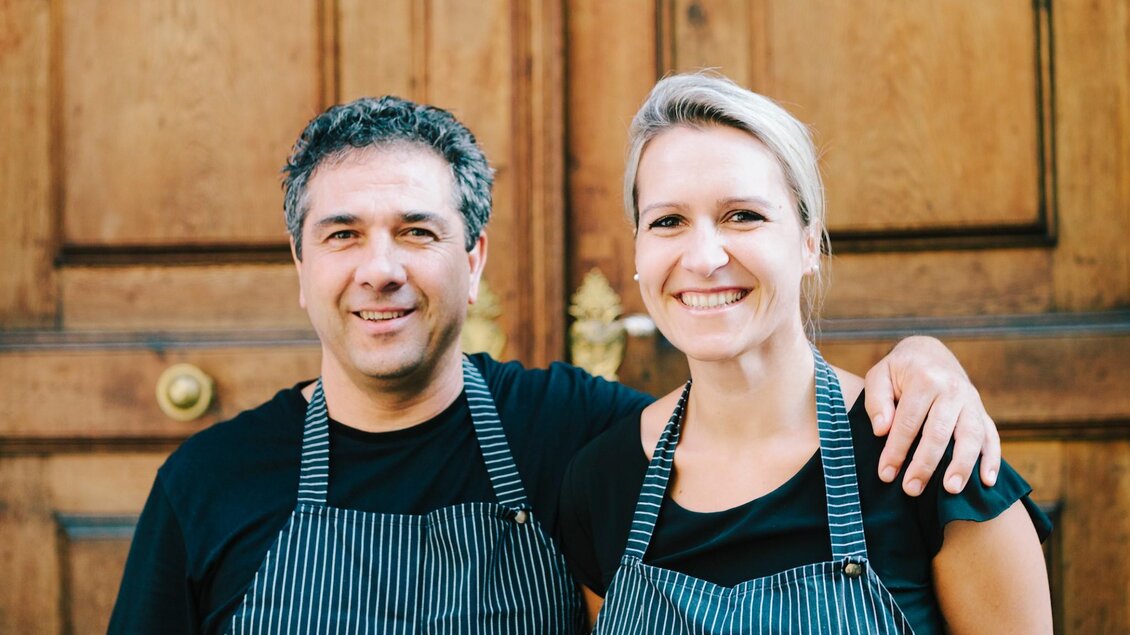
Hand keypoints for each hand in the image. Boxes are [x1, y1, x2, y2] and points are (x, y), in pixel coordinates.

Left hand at [863, 336, 1000, 495]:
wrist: (929, 352)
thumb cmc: (899, 370)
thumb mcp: (879, 375)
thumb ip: (877, 401)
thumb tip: (882, 430)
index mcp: (925, 378)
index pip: (908, 421)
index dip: (896, 450)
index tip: (886, 474)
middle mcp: (952, 389)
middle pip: (939, 432)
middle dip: (925, 464)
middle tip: (911, 489)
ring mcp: (971, 401)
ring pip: (970, 436)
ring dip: (962, 465)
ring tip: (951, 489)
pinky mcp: (982, 412)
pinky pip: (991, 436)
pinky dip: (992, 459)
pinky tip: (988, 481)